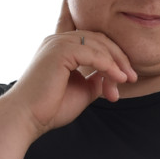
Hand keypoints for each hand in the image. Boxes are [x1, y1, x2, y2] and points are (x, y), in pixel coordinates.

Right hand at [8, 0, 136, 133]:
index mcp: (61, 48)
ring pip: (98, 44)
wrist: (26, 118)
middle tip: (132, 78)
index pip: (92, 40)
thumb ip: (96, 80)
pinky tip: (118, 78)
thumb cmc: (50, 109)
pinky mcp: (59, 51)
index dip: (112, 53)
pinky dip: (108, 65)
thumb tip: (113, 75)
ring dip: (116, 63)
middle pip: (99, 39)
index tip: (126, 75)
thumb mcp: (82, 91)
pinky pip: (92, 52)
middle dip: (119, 58)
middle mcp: (58, 41)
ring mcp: (57, 43)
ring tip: (127, 80)